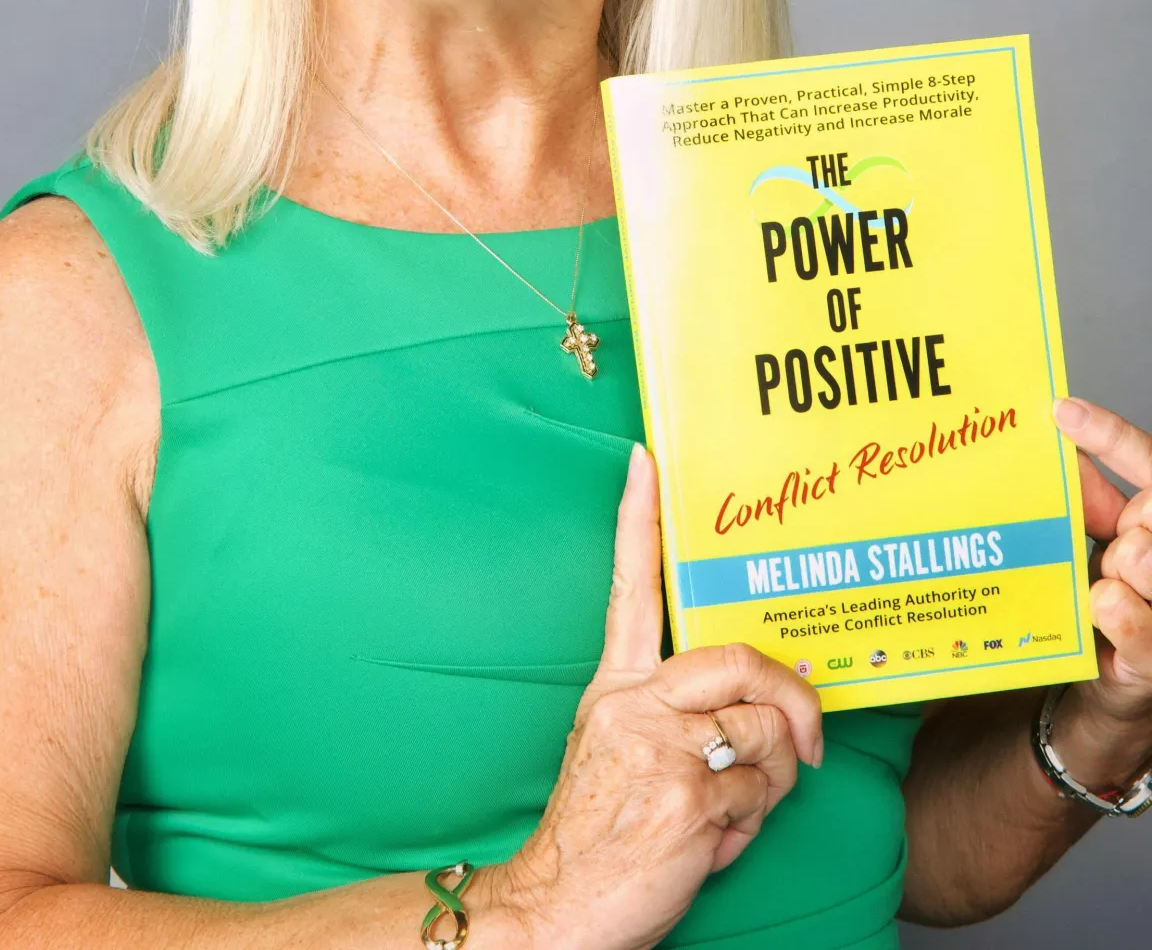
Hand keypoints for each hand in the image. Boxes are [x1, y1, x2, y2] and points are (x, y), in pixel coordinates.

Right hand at [491, 443, 822, 949]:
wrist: (556, 909)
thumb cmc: (598, 833)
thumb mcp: (622, 752)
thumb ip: (680, 714)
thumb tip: (762, 706)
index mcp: (615, 688)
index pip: (629, 588)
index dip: (638, 519)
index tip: (646, 459)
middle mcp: (636, 706)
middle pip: (739, 658)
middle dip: (793, 697)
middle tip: (808, 737)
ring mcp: (665, 750)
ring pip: (766, 733)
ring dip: (773, 780)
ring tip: (734, 809)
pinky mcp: (691, 799)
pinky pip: (763, 795)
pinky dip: (754, 824)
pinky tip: (715, 841)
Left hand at [1051, 398, 1151, 754]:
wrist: (1116, 680)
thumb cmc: (1113, 598)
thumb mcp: (1101, 539)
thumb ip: (1094, 497)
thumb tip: (1063, 439)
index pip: (1151, 463)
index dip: (1111, 435)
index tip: (1061, 411)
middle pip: (1151, 511)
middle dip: (1127, 522)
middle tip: (1113, 548)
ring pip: (1146, 557)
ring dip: (1118, 567)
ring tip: (1106, 584)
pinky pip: (1139, 622)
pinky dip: (1119, 611)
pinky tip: (1102, 603)